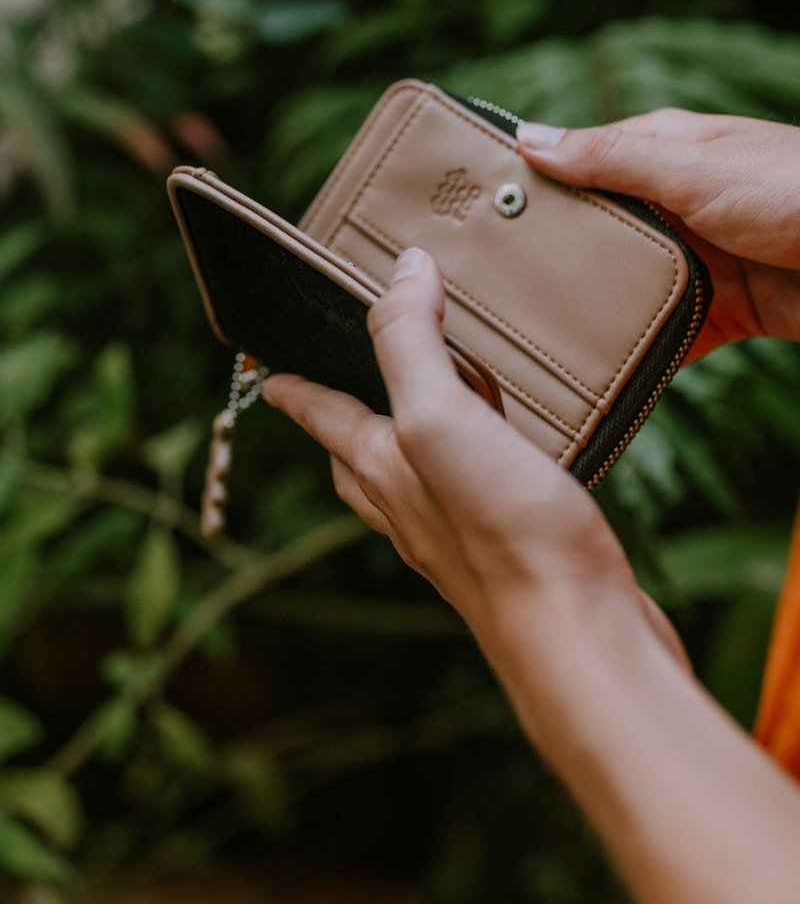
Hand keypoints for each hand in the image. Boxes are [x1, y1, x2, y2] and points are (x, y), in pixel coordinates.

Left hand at [262, 248, 686, 679]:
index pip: (320, 414)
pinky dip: (471, 462)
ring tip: (415, 414)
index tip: (267, 369)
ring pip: (412, 477)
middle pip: (355, 454)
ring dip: (404, 441)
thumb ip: (411, 343)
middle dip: (339, 419)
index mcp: (381, 469)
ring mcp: (458, 530)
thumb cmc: (502, 533)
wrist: (576, 632)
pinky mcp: (511, 543)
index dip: (290, 384)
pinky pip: (473, 491)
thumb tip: (402, 271)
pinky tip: (500, 457)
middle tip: (335, 390)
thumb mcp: (438, 419)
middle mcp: (409, 504)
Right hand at [517, 110, 799, 361]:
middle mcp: (678, 206)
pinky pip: (668, 338)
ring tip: (540, 339)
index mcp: (667, 154)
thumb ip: (613, 159)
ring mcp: (699, 261)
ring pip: (629, 291)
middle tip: (493, 293)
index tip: (477, 215)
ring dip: (598, 314)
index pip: (581, 165)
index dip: (534, 187)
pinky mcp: (722, 312)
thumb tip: (530, 139)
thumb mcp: (694, 168)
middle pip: (600, 236)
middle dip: (556, 262)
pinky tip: (606, 374)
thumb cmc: (798, 192)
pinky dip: (643, 357)